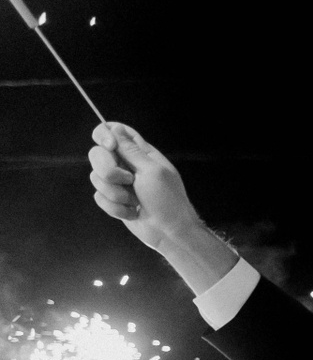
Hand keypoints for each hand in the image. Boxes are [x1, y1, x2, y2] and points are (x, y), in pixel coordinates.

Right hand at [88, 122, 201, 248]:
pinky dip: (115, 207)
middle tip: (128, 180)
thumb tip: (114, 128)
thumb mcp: (152, 171)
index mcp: (140, 153)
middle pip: (97, 154)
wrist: (169, 232)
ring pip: (96, 177)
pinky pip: (99, 197)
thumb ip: (131, 150)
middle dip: (108, 169)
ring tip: (135, 201)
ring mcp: (118, 183)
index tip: (109, 145)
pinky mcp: (113, 199)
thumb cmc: (168, 200)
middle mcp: (126, 165)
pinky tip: (131, 212)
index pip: (114, 131)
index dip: (104, 134)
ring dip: (116, 193)